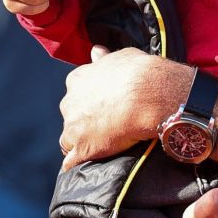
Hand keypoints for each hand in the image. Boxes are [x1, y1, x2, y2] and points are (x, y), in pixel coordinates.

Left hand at [58, 47, 177, 168]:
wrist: (149, 96)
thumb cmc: (140, 73)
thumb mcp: (121, 57)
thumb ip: (104, 59)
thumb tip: (96, 50)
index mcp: (77, 80)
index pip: (75, 94)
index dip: (88, 102)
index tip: (101, 106)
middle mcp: (69, 102)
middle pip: (70, 116)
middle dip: (83, 121)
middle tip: (105, 125)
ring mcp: (73, 127)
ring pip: (68, 139)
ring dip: (80, 143)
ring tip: (99, 148)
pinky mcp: (83, 149)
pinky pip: (71, 161)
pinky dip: (77, 164)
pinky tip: (84, 167)